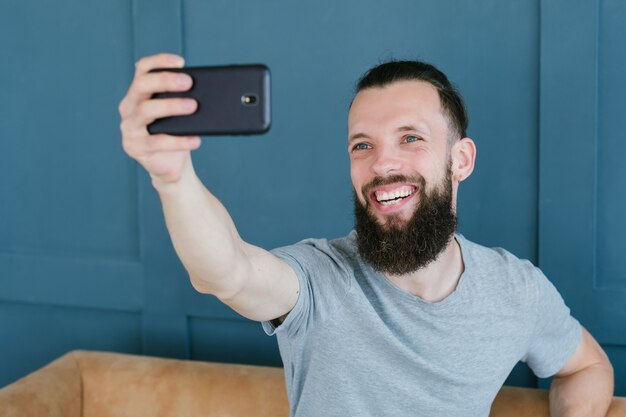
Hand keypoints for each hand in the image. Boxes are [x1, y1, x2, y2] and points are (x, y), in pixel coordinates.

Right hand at [119, 53, 200, 183]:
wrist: (171, 165)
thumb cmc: (176, 133)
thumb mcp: (178, 113)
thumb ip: (183, 98)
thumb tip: (208, 88)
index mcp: (138, 93)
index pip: (143, 69)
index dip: (159, 61)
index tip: (181, 61)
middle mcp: (129, 107)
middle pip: (141, 86)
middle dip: (165, 80)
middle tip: (189, 83)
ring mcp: (129, 128)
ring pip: (146, 110)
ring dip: (171, 106)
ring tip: (193, 107)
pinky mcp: (135, 148)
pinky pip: (157, 142)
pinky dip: (179, 141)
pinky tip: (195, 139)